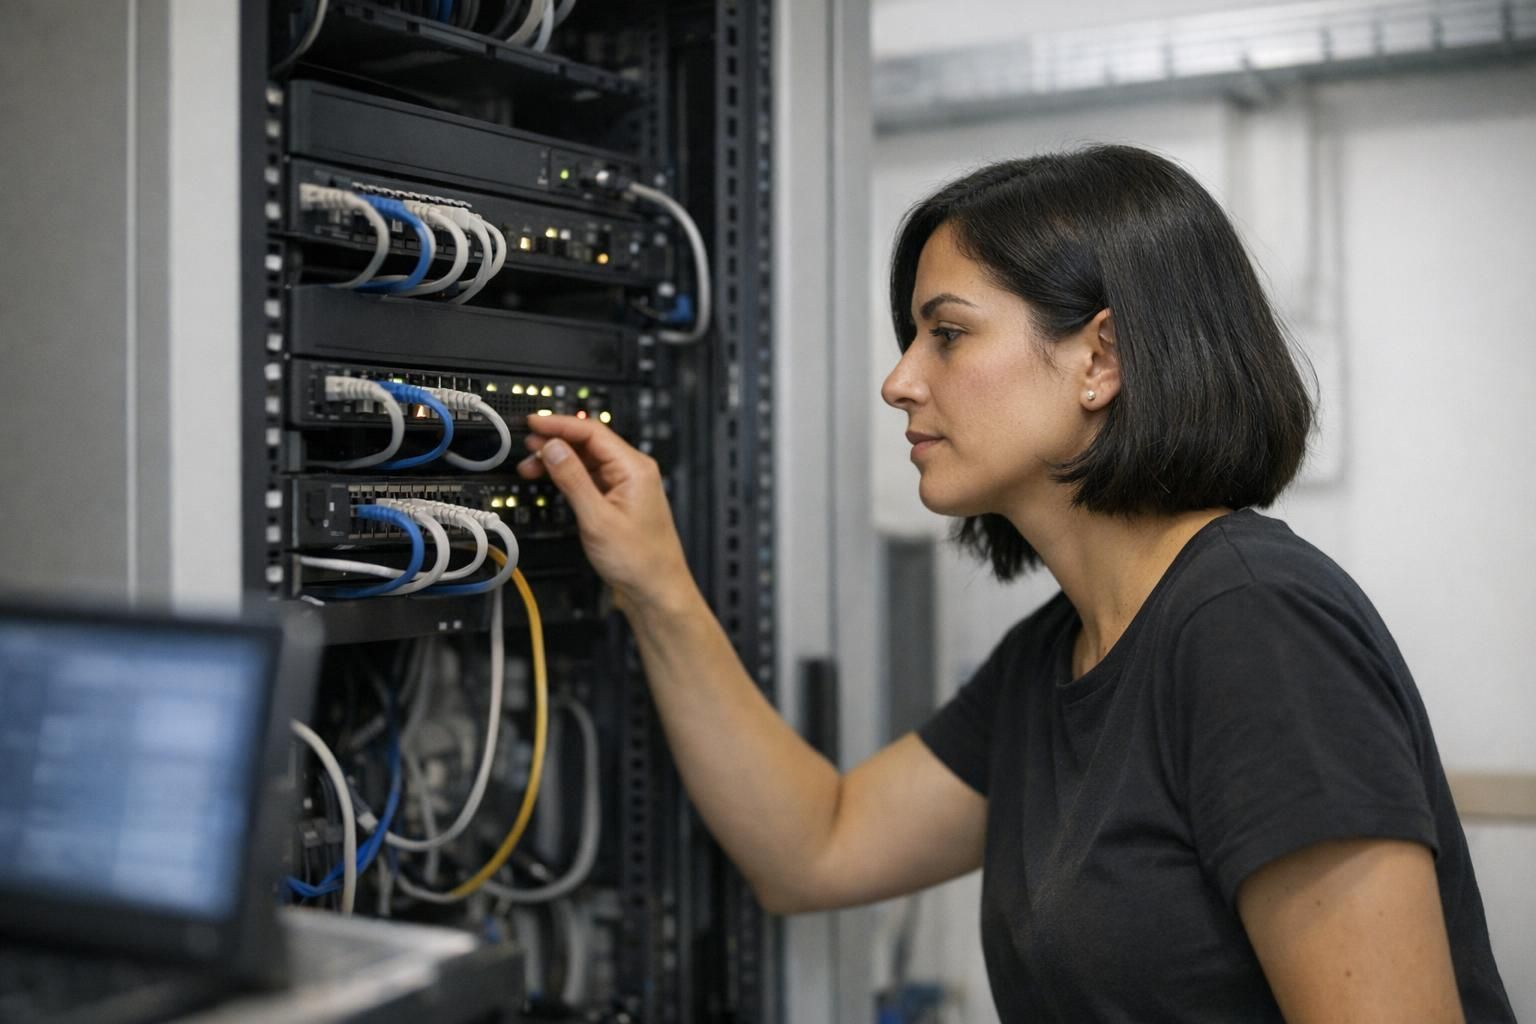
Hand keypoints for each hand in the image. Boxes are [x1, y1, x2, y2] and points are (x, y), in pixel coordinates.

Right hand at [517, 414, 694, 613]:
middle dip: (556, 441)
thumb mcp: (597, 518)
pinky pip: (590, 478)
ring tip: (531, 466)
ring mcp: (626, 486)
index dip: (560, 424)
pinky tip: (551, 479)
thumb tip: (553, 447)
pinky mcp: (618, 501)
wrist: (656, 591)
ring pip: (587, 460)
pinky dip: (568, 476)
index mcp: (634, 468)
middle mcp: (633, 472)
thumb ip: (572, 479)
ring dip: (559, 460)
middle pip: (589, 443)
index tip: (533, 423)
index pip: (593, 431)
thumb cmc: (639, 560)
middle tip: (526, 445)